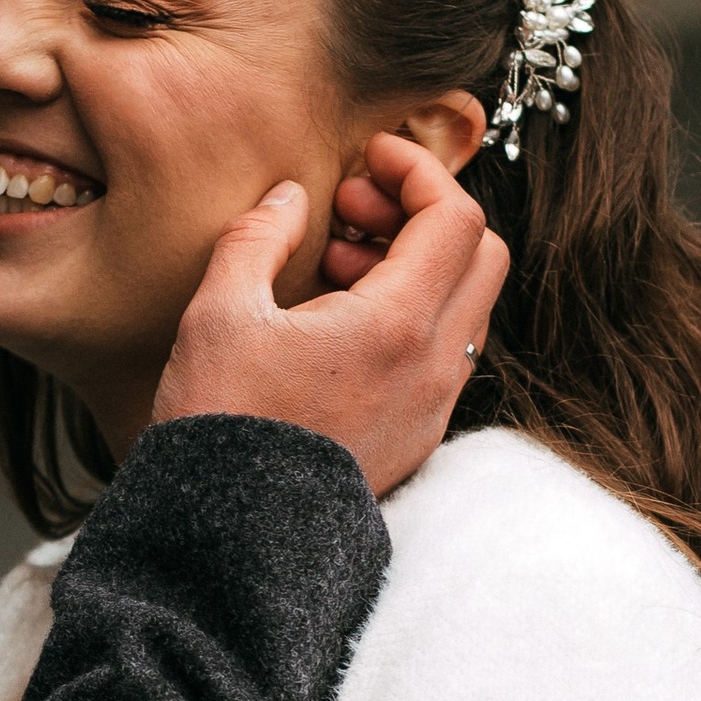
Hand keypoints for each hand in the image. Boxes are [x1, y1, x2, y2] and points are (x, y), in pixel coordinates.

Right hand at [153, 134, 505, 499]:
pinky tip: (339, 317)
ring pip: (465, 304)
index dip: (418, 170)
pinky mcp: (418, 435)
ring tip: (333, 263)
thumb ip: (259, 236)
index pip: (456, 217)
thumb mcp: (220, 313)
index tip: (371, 157)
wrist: (229, 543)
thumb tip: (289, 197)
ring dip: (415, 264)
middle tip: (353, 209)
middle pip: (481, 254)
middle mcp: (435, 366)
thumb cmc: (222, 427)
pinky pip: (443, 351)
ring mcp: (433, 405)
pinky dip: (410, 313)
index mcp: (399, 325)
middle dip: (423, 213)